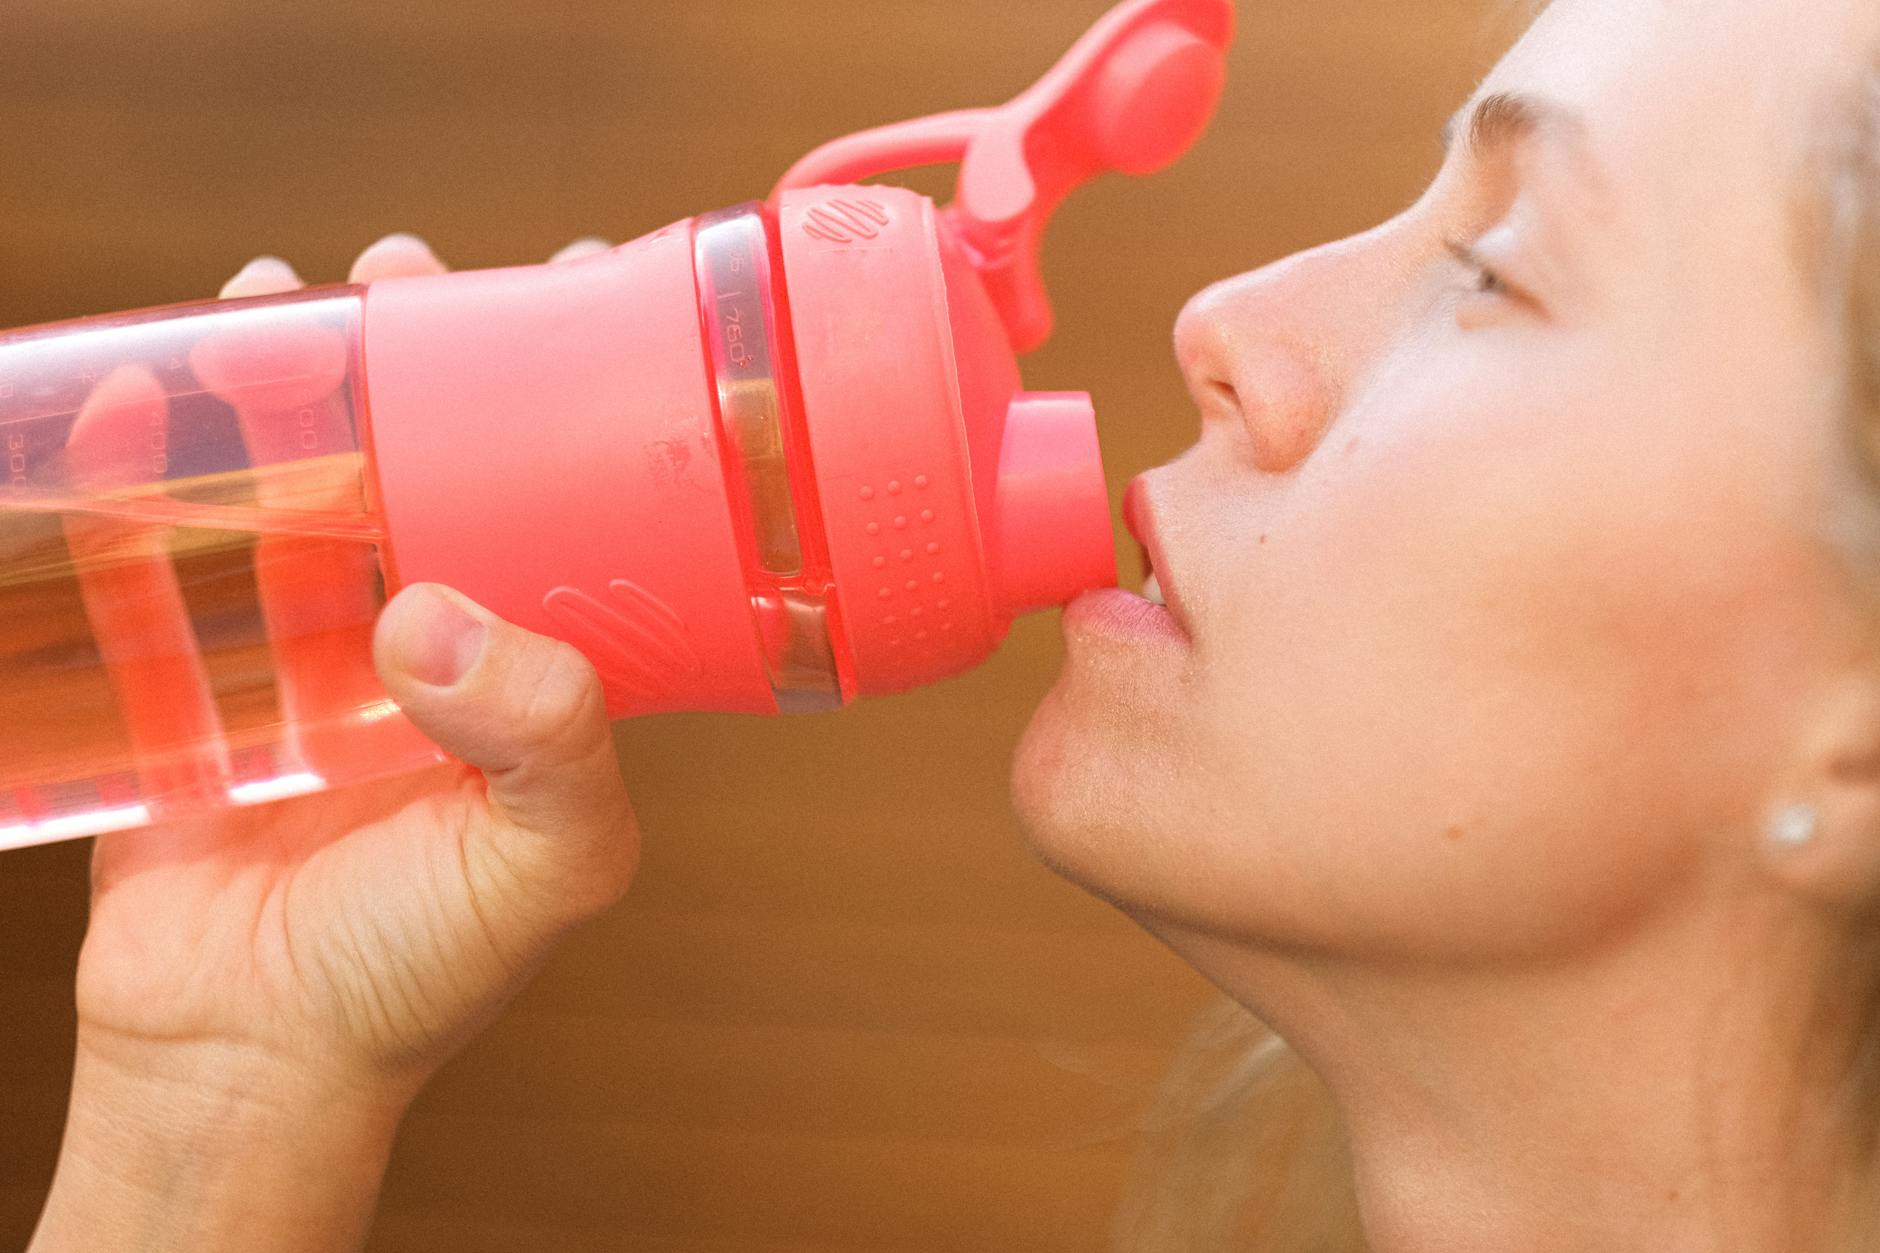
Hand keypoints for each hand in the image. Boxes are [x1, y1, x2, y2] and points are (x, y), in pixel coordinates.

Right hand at [31, 236, 636, 1252]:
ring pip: (299, 492)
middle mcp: (431, 654)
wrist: (252, 1066)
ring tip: (280, 301)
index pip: (566, 509)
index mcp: (531, 673)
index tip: (566, 291)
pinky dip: (144, 486)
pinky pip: (163, 568)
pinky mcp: (193, 691)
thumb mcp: (544, 863)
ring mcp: (305, 664)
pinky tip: (138, 409)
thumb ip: (549, 742)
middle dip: (416, 363)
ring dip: (284, 393)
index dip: (570, 404)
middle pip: (429, 468)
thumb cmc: (418, 977)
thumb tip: (437, 611)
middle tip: (403, 277)